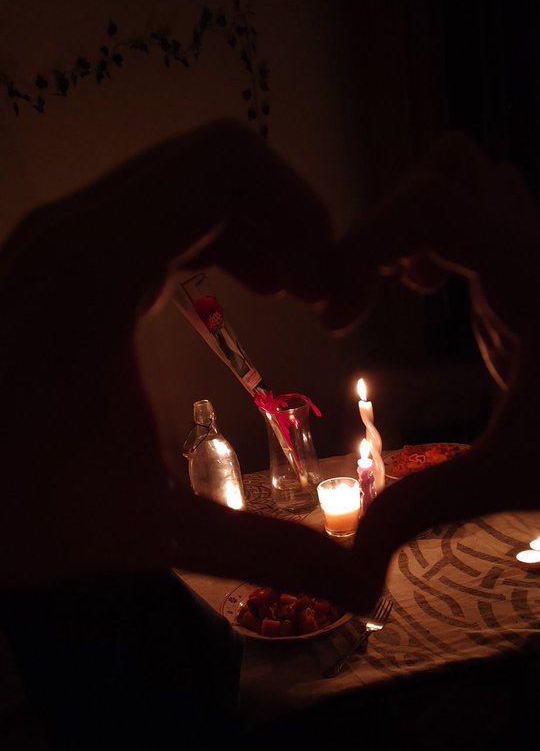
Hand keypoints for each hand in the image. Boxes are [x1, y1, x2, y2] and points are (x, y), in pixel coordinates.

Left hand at [0, 121, 333, 587]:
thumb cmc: (16, 508)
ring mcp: (53, 233)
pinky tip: (226, 291)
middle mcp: (73, 228)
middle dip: (285, 215)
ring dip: (247, 221)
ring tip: (285, 292)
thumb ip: (267, 550)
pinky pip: (144, 204)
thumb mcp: (149, 529)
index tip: (327, 289)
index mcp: (100, 269)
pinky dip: (203, 229)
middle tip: (317, 295)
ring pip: (176, 176)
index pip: (228, 166)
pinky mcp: (46, 250)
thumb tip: (366, 590)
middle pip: (211, 160)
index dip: (302, 210)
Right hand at [327, 132, 539, 608]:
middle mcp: (539, 250)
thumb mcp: (517, 476)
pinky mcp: (536, 276)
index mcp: (534, 279)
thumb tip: (353, 572)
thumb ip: (428, 508)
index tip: (334, 318)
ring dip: (418, 223)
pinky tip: (431, 297)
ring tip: (397, 291)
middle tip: (358, 301)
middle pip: (450, 169)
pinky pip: (480, 219)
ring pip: (472, 181)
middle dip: (386, 224)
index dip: (362, 244)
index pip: (431, 204)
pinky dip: (440, 239)